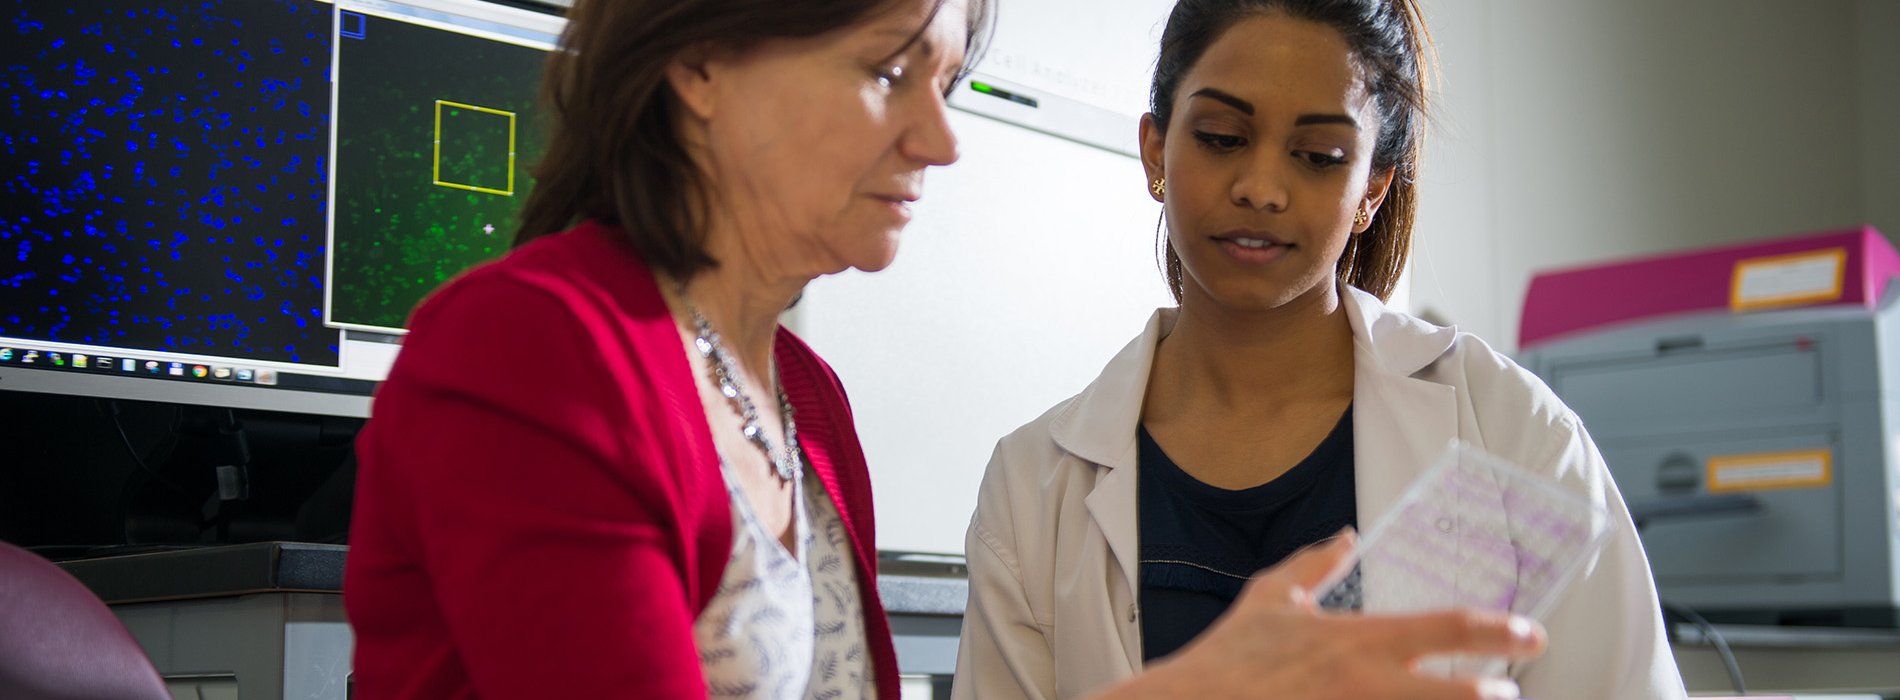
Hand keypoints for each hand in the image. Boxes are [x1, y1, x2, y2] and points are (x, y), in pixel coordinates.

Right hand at [1098, 532, 1546, 699]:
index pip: (1446, 628)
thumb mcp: (1270, 597)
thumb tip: (1344, 535)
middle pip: (1458, 694)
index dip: (1498, 630)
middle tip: (1511, 689)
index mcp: (1357, 640)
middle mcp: (1367, 684)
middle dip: (1493, 693)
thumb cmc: (1229, 657)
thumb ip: (1314, 563)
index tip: (1530, 633)